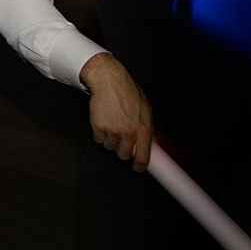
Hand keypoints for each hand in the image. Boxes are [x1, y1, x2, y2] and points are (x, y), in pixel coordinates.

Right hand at [80, 52, 152, 170]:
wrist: (109, 80)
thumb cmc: (128, 92)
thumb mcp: (146, 109)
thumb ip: (148, 128)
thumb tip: (152, 144)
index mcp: (144, 129)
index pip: (143, 157)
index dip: (139, 167)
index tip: (137, 170)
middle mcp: (129, 132)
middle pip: (123, 155)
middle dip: (121, 149)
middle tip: (120, 137)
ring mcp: (113, 130)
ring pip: (109, 147)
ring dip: (109, 138)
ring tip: (111, 121)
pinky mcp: (98, 127)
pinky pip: (97, 139)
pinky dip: (99, 132)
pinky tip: (103, 118)